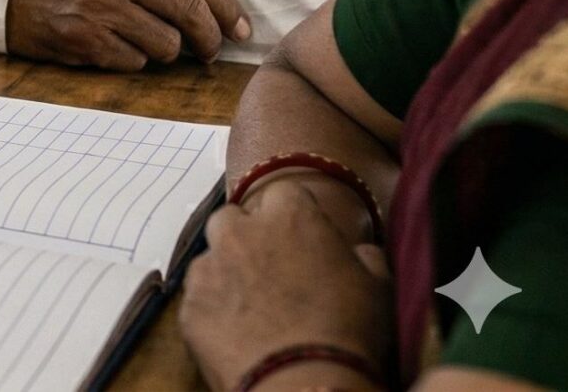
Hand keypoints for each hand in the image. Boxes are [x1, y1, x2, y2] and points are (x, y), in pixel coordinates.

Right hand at [5, 0, 250, 69]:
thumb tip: (209, 4)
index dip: (227, 6)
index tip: (241, 28)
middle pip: (190, 11)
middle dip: (210, 37)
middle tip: (211, 50)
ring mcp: (100, 7)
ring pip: (167, 44)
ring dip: (167, 52)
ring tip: (148, 44)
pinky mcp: (85, 39)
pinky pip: (134, 61)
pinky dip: (132, 60)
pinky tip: (114, 48)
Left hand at [181, 196, 389, 391]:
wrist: (304, 383)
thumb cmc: (349, 331)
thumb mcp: (378, 287)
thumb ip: (363, 255)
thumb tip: (358, 250)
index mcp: (290, 216)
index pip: (284, 193)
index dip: (294, 216)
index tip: (304, 238)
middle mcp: (241, 231)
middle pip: (234, 218)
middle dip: (248, 235)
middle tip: (271, 268)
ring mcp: (209, 266)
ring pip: (211, 255)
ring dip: (227, 271)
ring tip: (253, 304)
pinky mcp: (189, 303)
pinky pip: (199, 295)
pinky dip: (213, 306)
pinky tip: (236, 330)